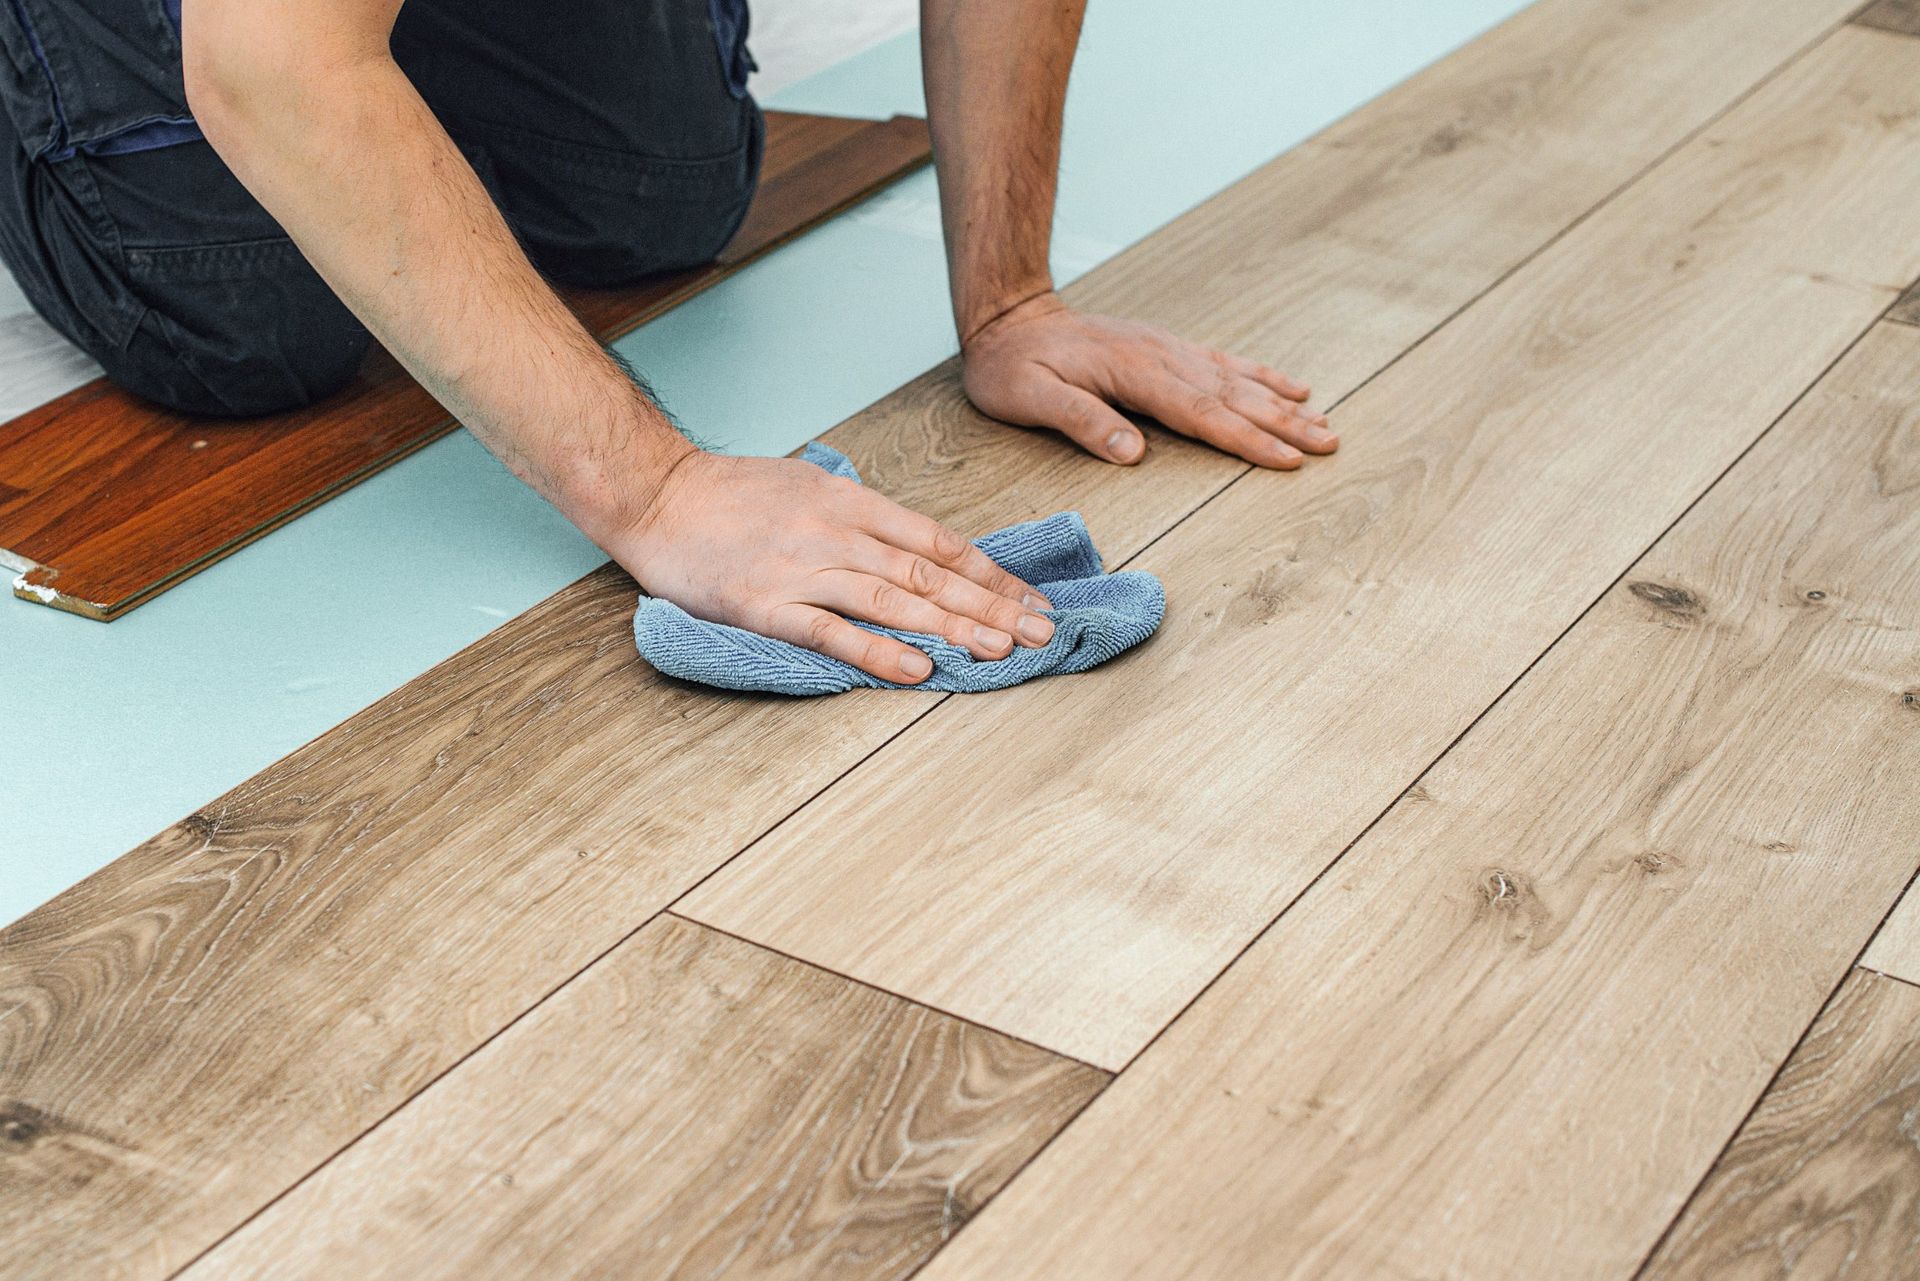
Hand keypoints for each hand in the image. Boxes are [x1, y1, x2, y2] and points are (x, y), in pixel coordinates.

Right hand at [604, 451, 1055, 684]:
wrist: (655, 494)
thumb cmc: (728, 494)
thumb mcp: (806, 486)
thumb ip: (859, 517)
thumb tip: (910, 544)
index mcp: (850, 503)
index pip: (938, 541)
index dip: (991, 574)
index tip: (1031, 600)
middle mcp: (837, 533)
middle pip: (930, 573)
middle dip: (992, 606)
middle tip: (1041, 633)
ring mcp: (803, 569)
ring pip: (894, 600)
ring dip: (952, 628)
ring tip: (1001, 652)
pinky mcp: (767, 605)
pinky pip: (832, 631)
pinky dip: (878, 651)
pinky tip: (918, 670)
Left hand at [961, 291, 1335, 468]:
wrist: (1008, 320)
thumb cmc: (1013, 368)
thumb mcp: (1030, 398)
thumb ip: (1082, 421)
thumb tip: (1134, 453)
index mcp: (1134, 374)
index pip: (1202, 414)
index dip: (1248, 440)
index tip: (1289, 460)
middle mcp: (1161, 357)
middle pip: (1234, 396)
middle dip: (1285, 423)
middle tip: (1331, 444)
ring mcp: (1168, 349)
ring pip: (1238, 379)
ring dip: (1283, 403)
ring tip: (1325, 421)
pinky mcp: (1166, 348)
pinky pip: (1224, 362)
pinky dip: (1262, 376)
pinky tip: (1290, 387)